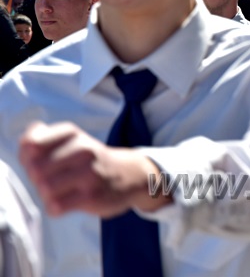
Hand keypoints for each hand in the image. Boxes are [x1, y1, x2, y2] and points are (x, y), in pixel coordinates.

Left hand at [19, 121, 170, 216]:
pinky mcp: (92, 196)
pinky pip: (56, 206)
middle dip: (36, 179)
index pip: (31, 144)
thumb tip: (26, 143)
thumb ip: (41, 138)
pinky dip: (55, 207)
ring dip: (46, 194)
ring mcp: (89, 173)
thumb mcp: (71, 140)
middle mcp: (82, 150)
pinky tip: (65, 202)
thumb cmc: (92, 159)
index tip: (40, 162)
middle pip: (35, 168)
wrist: (130, 174)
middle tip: (50, 180)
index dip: (27, 158)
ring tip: (59, 192)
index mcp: (72, 134)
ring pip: (45, 187)